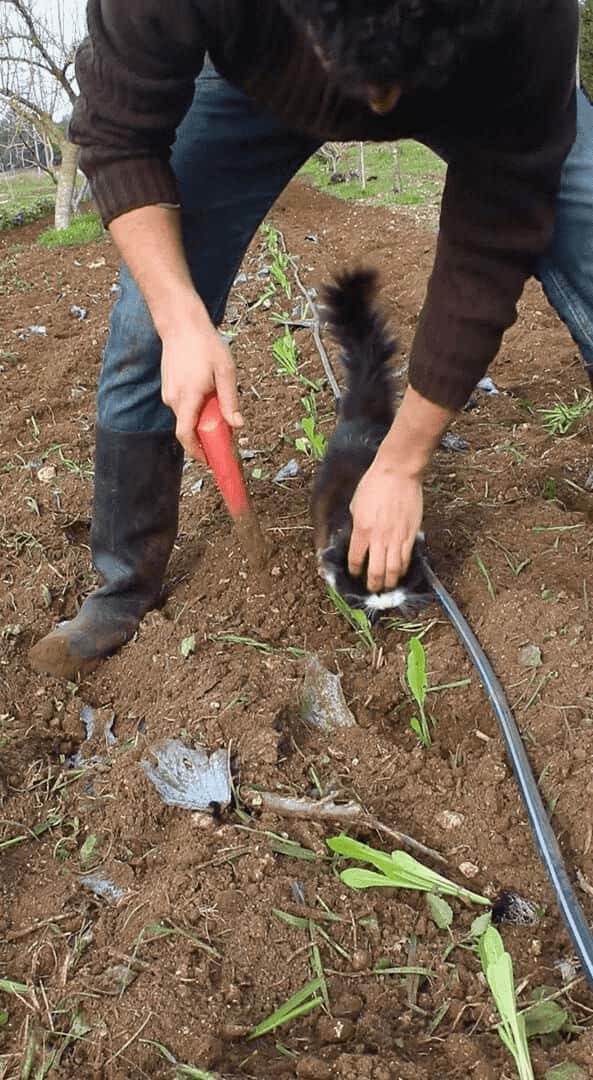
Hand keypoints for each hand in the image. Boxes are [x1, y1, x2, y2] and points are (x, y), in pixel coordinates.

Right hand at [161, 320, 242, 460]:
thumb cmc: (205, 344)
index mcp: (187, 398)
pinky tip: (207, 392)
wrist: (180, 323)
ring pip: (186, 416)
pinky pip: (183, 405)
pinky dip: (195, 407)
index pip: (186, 435)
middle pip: (188, 428)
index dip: (197, 452)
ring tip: (217, 405)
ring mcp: (168, 393)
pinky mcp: (168, 387)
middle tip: (225, 434)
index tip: (210, 460)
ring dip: (201, 418)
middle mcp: (173, 399)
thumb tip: (237, 425)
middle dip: (205, 436)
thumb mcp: (225, 371)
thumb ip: (230, 400)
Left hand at [348, 456, 423, 592]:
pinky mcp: (411, 534)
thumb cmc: (374, 484)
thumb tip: (358, 538)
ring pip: (393, 570)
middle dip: (373, 585)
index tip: (354, 574)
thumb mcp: (356, 505)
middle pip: (376, 572)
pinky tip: (399, 573)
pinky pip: (406, 558)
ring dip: (389, 582)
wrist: (398, 472)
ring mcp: (397, 538)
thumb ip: (357, 525)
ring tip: (386, 586)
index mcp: (361, 530)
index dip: (354, 571)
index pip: (355, 560)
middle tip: (372, 589)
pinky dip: (402, 569)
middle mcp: (379, 538)